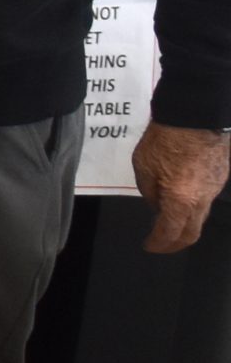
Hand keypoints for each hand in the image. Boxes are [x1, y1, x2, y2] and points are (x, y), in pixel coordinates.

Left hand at [134, 121, 228, 253]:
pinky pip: (206, 200)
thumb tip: (155, 205)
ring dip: (185, 224)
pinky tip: (180, 199)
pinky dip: (192, 206)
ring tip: (167, 221)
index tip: (149, 245)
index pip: (170, 233)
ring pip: (201, 216)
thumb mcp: (143, 167)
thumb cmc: (167, 138)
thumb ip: (149, 193)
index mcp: (181, 200)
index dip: (158, 243)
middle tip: (161, 244)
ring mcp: (214, 189)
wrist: (195, 116)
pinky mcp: (220, 177)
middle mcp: (202, 199)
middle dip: (175, 243)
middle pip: (192, 232)